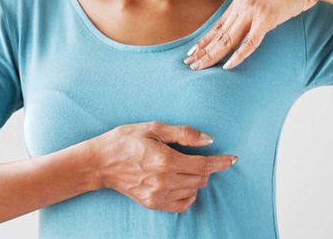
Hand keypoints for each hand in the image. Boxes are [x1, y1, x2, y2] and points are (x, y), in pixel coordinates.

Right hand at [87, 121, 237, 212]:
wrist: (100, 162)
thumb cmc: (124, 140)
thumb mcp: (153, 128)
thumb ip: (183, 134)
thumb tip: (209, 140)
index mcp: (165, 159)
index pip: (203, 164)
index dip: (221, 162)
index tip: (233, 159)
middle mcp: (164, 180)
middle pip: (201, 178)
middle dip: (206, 167)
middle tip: (198, 157)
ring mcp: (158, 194)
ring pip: (193, 190)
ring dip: (196, 179)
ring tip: (185, 167)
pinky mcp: (153, 203)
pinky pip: (182, 204)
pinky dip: (188, 195)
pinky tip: (182, 184)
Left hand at [183, 0, 323, 70]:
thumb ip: (254, 7)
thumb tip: (248, 21)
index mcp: (240, 0)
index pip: (217, 25)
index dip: (204, 40)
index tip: (192, 51)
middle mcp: (242, 5)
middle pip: (219, 34)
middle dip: (203, 51)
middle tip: (190, 64)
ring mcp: (253, 12)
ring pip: (228, 39)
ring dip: (213, 56)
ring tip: (200, 67)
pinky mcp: (266, 19)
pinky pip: (249, 42)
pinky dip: (238, 56)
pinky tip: (227, 66)